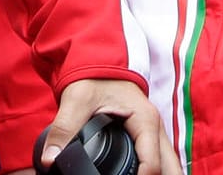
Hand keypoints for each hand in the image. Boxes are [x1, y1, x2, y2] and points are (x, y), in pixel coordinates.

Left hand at [41, 79, 169, 174]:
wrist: (97, 59)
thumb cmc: (93, 75)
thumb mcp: (77, 101)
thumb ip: (64, 130)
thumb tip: (51, 159)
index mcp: (145, 121)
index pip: (152, 164)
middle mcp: (156, 128)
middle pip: (171, 168)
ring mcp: (154, 132)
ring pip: (170, 164)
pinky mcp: (147, 134)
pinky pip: (160, 158)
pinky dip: (157, 171)